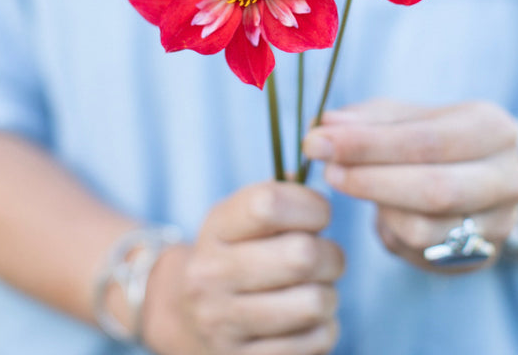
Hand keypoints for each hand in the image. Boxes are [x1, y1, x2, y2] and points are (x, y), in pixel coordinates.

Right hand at [142, 181, 343, 354]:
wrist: (186, 316)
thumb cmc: (235, 253)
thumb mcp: (242, 217)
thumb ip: (282, 195)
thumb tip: (328, 179)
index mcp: (216, 228)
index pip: (269, 204)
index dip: (311, 206)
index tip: (319, 215)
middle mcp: (211, 275)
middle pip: (302, 256)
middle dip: (330, 254)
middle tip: (325, 257)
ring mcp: (223, 324)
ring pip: (314, 302)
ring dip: (329, 294)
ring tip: (315, 289)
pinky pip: (314, 343)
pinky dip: (323, 329)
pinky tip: (306, 321)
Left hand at [302, 100, 517, 272]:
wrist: (487, 176)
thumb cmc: (435, 136)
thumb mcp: (405, 116)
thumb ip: (364, 120)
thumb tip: (321, 127)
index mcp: (492, 128)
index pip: (425, 140)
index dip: (367, 144)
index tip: (318, 143)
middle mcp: (507, 178)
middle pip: (433, 189)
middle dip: (370, 180)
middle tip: (326, 169)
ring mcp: (500, 223)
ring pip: (425, 228)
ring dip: (377, 207)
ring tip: (350, 182)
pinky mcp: (482, 258)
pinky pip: (422, 253)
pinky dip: (391, 231)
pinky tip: (380, 210)